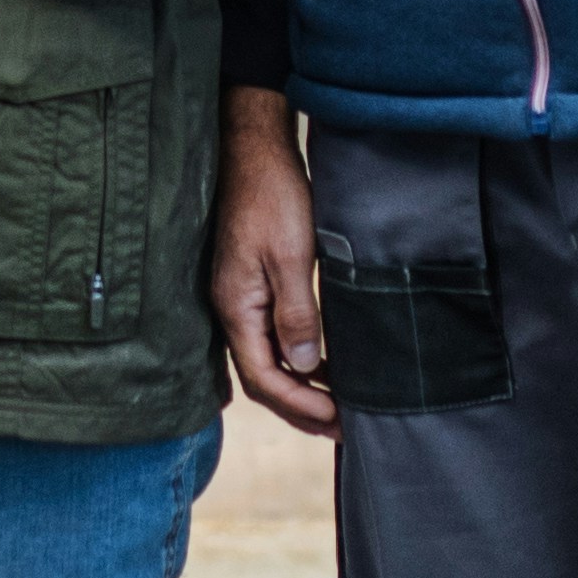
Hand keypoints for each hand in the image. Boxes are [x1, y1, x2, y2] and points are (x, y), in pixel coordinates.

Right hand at [208, 89, 333, 436]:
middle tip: (343, 427)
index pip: (265, 379)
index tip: (339, 421)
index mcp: (236, 308)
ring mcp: (241, 298)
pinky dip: (299, 358)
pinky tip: (324, 362)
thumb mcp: (291, 256)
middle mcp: (233, 310)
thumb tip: (305, 367)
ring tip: (339, 405)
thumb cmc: (271, 197)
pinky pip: (273, 337)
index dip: (301, 406)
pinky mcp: (253, 285)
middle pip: (264, 378)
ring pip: (269, 360)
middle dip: (302, 408)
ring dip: (302, 387)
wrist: (254, 150)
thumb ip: (296, 314)